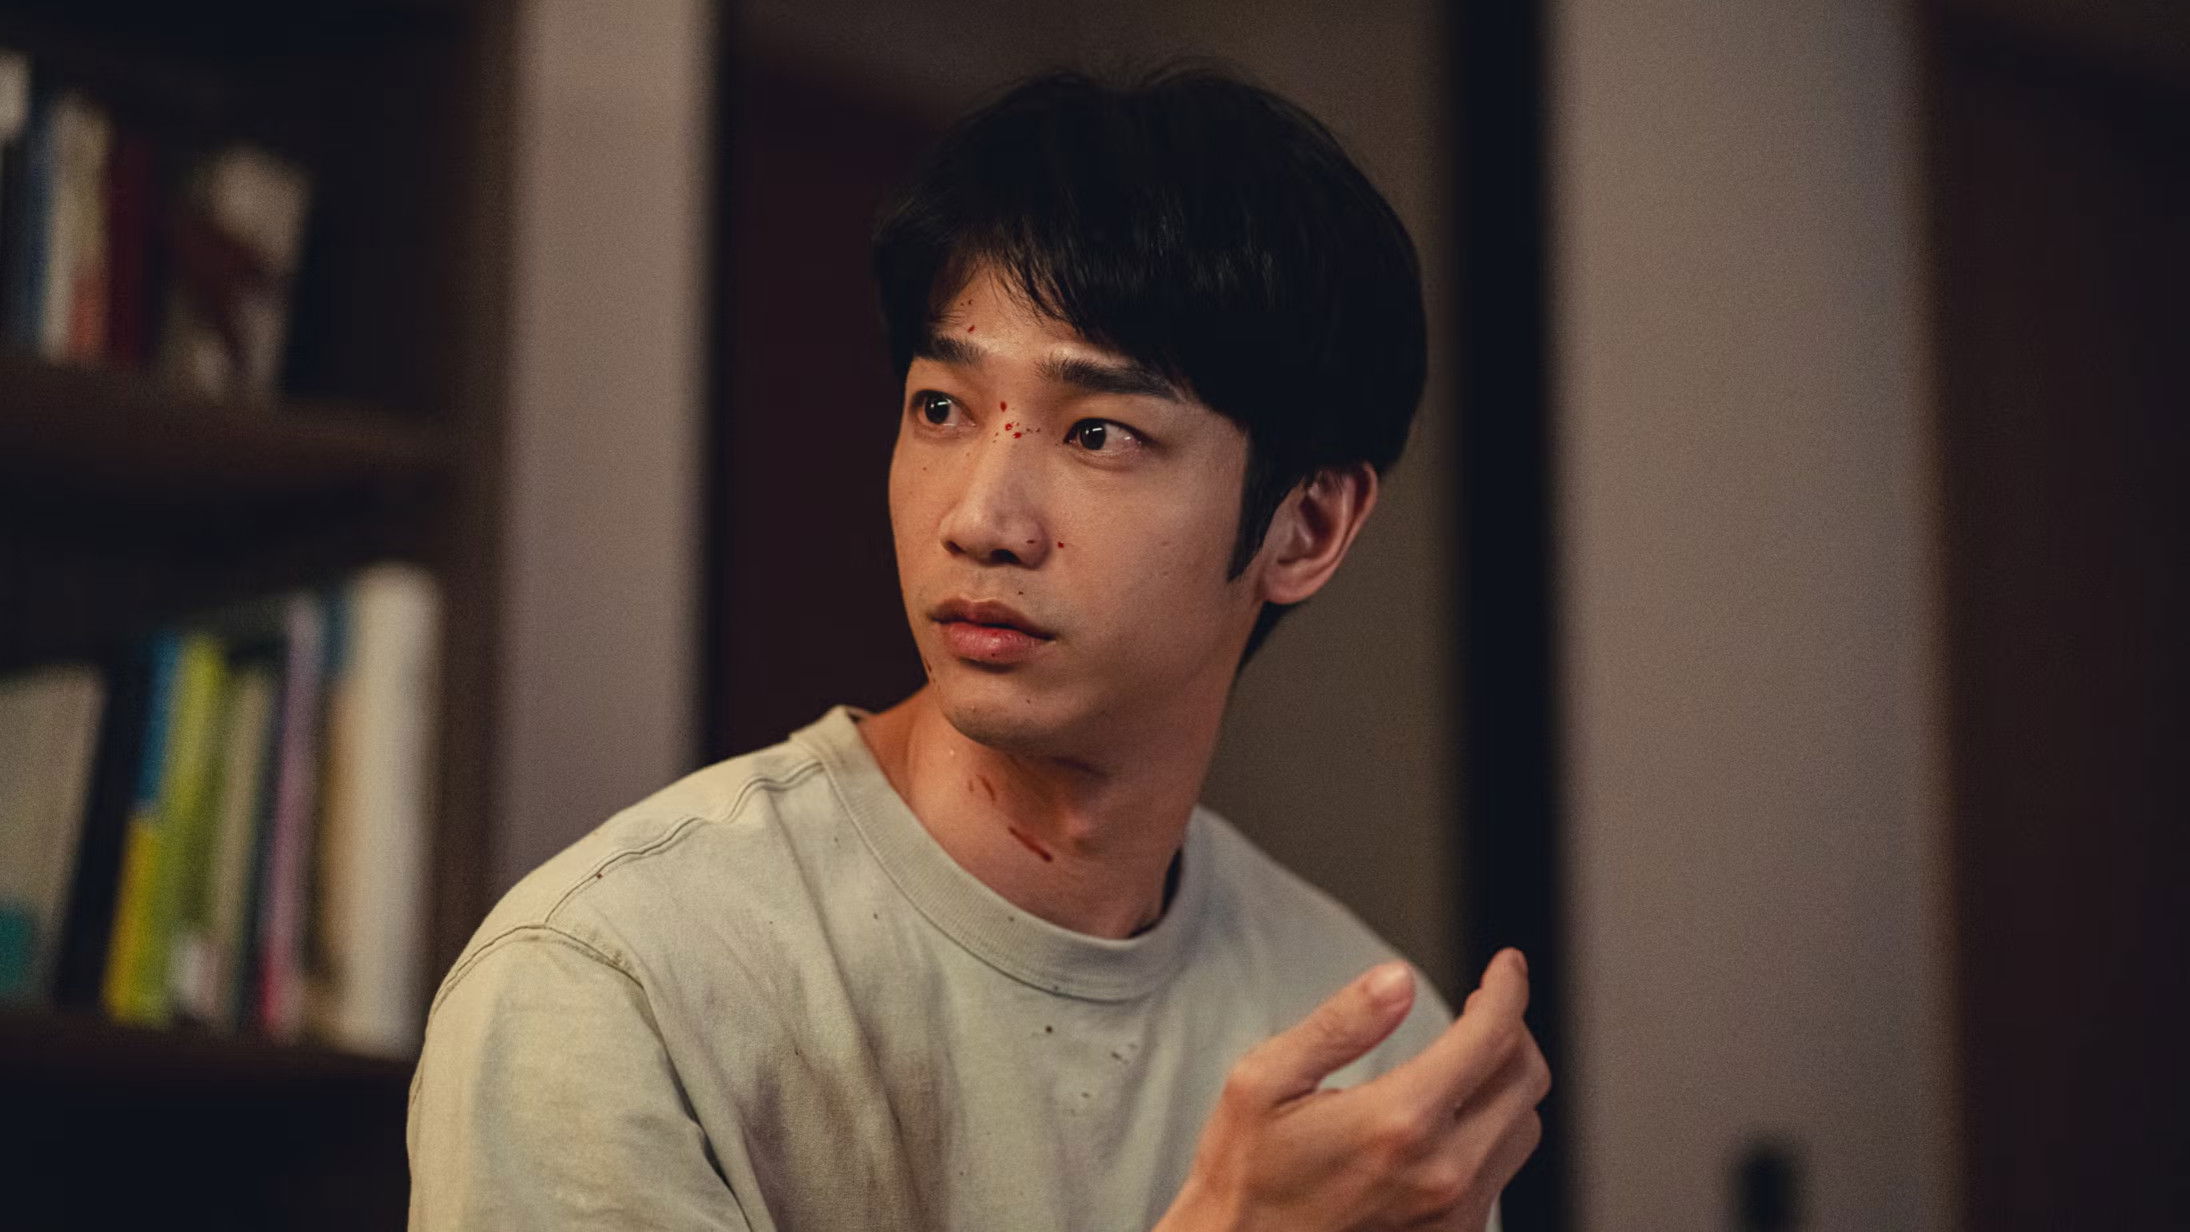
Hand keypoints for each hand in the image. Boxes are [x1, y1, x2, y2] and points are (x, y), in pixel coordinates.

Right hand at [1155, 950, 1547, 1231]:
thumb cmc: (1244, 1175)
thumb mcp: (1264, 1081)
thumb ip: (1340, 1025)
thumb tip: (1399, 980)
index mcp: (1398, 1121)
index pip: (1491, 1037)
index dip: (1508, 988)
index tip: (1506, 964)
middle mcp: (1441, 1171)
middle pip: (1525, 1077)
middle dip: (1511, 1026)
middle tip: (1482, 1005)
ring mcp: (1453, 1212)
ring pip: (1523, 1126)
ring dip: (1507, 1080)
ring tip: (1470, 1057)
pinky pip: (1501, 1171)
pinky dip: (1492, 1128)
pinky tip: (1452, 1116)